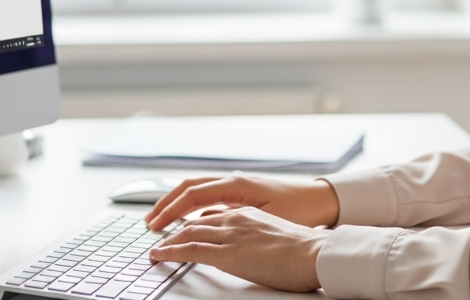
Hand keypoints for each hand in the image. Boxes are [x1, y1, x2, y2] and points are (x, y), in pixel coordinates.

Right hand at [145, 174, 339, 230]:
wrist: (323, 200)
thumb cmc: (300, 210)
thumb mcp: (265, 219)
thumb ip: (234, 221)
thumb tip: (204, 226)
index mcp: (236, 185)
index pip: (192, 195)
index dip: (170, 211)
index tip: (155, 226)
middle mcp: (234, 180)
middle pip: (188, 187)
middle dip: (165, 204)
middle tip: (149, 223)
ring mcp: (237, 184)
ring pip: (197, 189)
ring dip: (177, 203)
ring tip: (161, 220)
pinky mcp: (243, 192)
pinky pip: (209, 195)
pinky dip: (193, 205)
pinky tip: (189, 219)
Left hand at [149, 207, 328, 292]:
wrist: (314, 253)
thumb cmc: (305, 249)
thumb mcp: (277, 234)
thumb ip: (259, 235)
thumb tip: (255, 246)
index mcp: (248, 212)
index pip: (212, 213)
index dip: (193, 220)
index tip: (182, 227)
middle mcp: (235, 217)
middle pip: (195, 219)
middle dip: (173, 225)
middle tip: (158, 233)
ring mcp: (230, 234)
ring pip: (188, 232)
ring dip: (167, 239)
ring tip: (155, 248)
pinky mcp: (226, 253)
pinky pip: (190, 250)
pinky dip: (170, 251)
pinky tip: (158, 255)